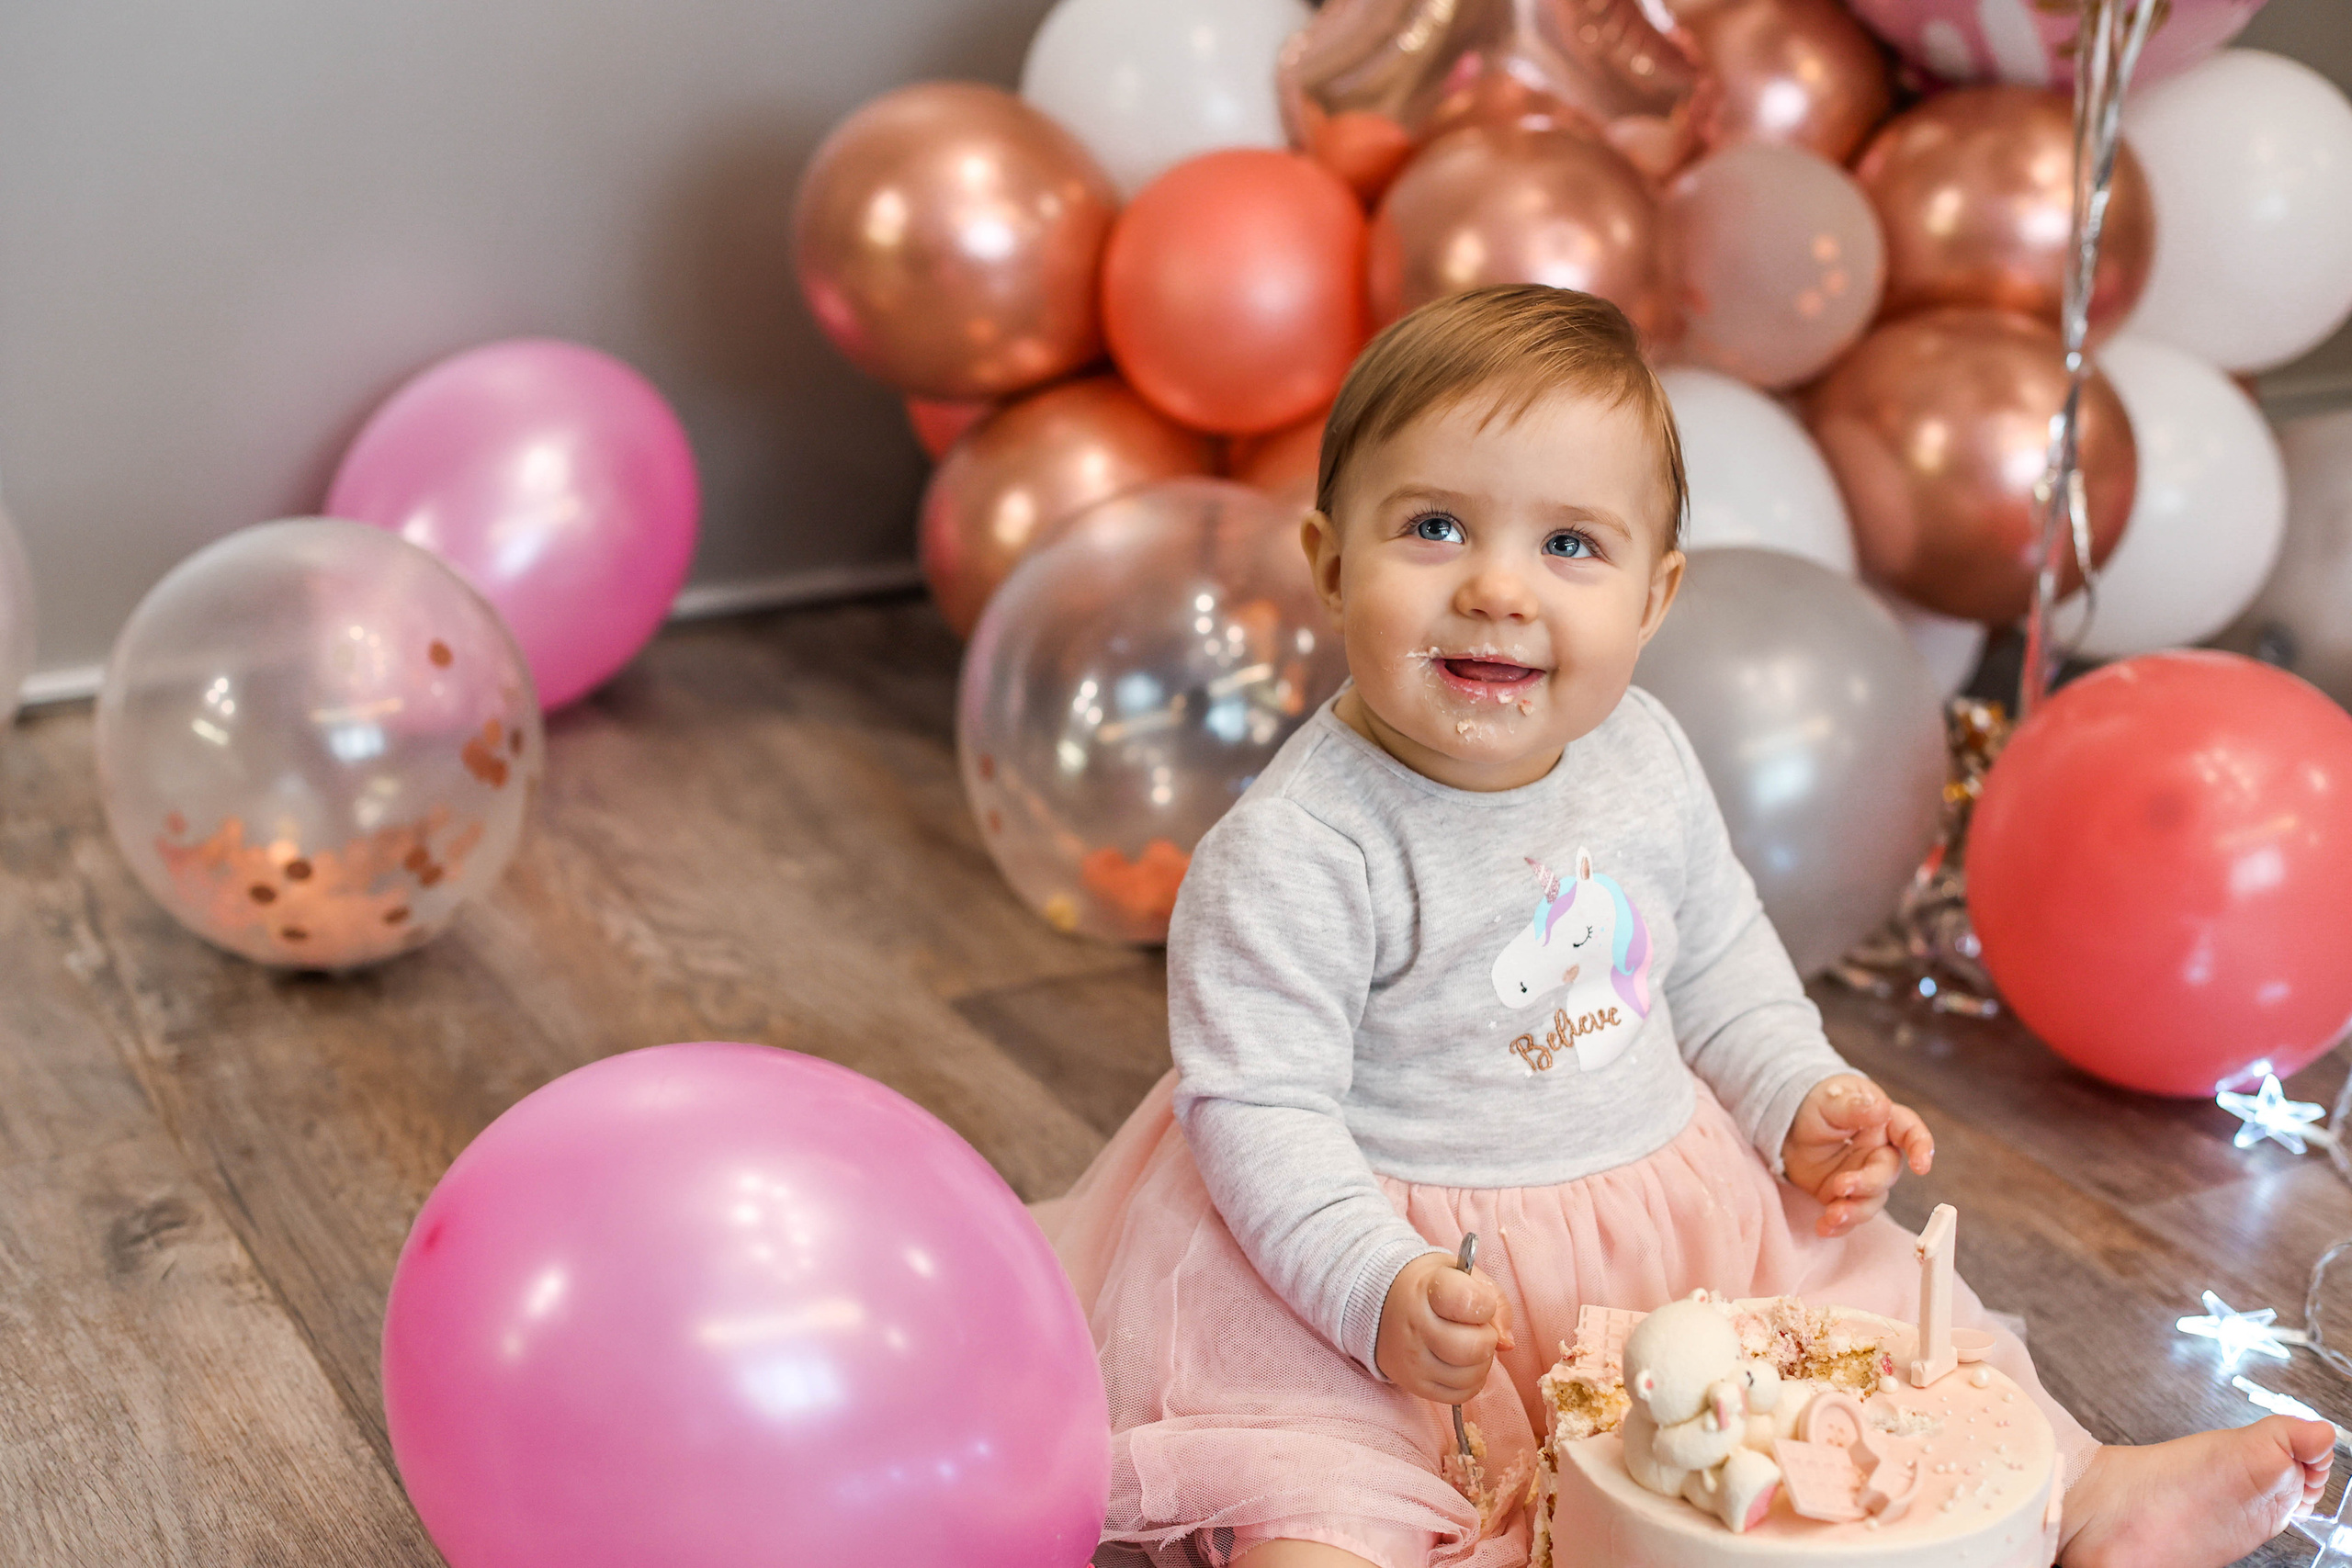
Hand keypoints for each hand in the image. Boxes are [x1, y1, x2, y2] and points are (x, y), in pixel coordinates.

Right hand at [1374, 1249, 1515, 1404]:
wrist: (1380, 1303)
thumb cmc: (1430, 1287)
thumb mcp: (1462, 1275)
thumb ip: (1495, 1300)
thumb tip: (1506, 1343)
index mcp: (1428, 1289)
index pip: (1470, 1302)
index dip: (1486, 1305)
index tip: (1478, 1302)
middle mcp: (1416, 1326)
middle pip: (1473, 1348)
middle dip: (1487, 1338)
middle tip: (1477, 1328)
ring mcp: (1413, 1360)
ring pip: (1469, 1376)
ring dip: (1481, 1363)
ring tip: (1469, 1345)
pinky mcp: (1415, 1385)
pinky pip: (1459, 1396)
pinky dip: (1470, 1382)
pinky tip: (1462, 1364)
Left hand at [1780, 1073, 1932, 1238]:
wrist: (1788, 1126)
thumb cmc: (1817, 1105)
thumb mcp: (1831, 1101)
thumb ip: (1854, 1106)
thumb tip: (1882, 1107)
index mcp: (1883, 1124)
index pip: (1910, 1132)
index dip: (1920, 1147)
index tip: (1921, 1166)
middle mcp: (1878, 1153)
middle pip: (1886, 1174)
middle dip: (1868, 1184)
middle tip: (1841, 1185)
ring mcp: (1863, 1177)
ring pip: (1871, 1200)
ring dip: (1854, 1211)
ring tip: (1832, 1215)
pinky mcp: (1844, 1196)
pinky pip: (1849, 1214)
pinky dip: (1838, 1224)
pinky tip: (1824, 1227)